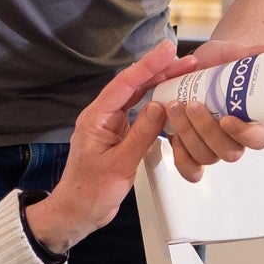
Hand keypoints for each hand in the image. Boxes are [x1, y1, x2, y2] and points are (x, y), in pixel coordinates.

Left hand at [21, 40, 202, 254]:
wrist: (77, 212)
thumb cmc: (90, 192)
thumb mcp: (120, 164)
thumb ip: (141, 134)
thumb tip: (161, 106)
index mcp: (97, 117)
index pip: (125, 84)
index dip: (148, 65)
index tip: (169, 50)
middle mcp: (103, 116)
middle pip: (133, 85)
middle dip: (159, 70)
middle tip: (187, 60)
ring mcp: (110, 125)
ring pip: (137, 97)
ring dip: (159, 84)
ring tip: (184, 72)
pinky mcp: (118, 136)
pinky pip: (138, 113)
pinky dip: (155, 104)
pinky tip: (171, 98)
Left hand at [160, 40, 263, 182]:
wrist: (200, 66)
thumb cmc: (224, 63)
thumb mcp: (238, 53)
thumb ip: (258, 53)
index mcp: (254, 121)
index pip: (258, 140)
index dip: (244, 134)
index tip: (226, 118)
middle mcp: (235, 139)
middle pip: (229, 152)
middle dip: (207, 130)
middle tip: (193, 105)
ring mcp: (213, 147)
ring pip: (206, 157)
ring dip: (189, 135)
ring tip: (176, 107)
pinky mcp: (192, 150)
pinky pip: (190, 168)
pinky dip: (179, 155)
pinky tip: (172, 133)